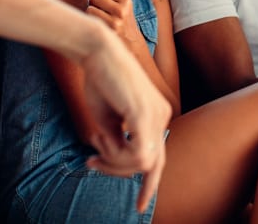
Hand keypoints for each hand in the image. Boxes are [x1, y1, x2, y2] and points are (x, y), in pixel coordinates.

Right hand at [79, 28, 170, 211]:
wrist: (96, 51)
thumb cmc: (99, 80)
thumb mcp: (107, 119)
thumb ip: (115, 142)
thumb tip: (114, 162)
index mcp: (156, 115)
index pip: (158, 157)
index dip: (150, 184)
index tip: (139, 206)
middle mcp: (162, 115)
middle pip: (154, 164)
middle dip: (131, 179)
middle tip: (98, 168)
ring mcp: (157, 114)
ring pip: (144, 163)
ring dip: (115, 163)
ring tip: (96, 143)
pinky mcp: (144, 113)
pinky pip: (138, 154)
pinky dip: (116, 156)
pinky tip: (101, 140)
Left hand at [87, 0, 139, 42]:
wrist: (131, 44)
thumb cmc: (122, 19)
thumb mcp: (119, 2)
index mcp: (126, 0)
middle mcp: (122, 10)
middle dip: (94, 1)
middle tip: (100, 8)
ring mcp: (115, 22)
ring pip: (90, 8)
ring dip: (91, 12)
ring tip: (100, 17)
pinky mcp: (107, 32)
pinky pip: (90, 19)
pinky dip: (91, 20)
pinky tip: (99, 24)